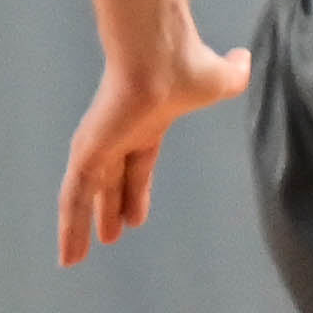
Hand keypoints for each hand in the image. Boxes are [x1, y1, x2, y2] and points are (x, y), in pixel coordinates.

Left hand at [57, 36, 251, 263]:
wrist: (162, 54)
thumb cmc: (189, 65)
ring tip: (75, 258)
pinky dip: (69, 228)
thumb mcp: (222, 79)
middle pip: (110, 181)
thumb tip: (243, 58)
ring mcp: (99, 144)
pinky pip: (73, 198)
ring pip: (84, 195)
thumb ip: (233, 73)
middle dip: (109, 208)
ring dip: (80, 227)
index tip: (135, 217)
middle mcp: (119, 135)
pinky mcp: (86, 153)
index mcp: (147, 124)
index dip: (136, 191)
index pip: (137, 165)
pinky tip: (69, 254)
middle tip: (109, 234)